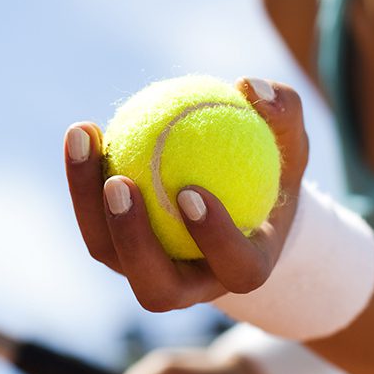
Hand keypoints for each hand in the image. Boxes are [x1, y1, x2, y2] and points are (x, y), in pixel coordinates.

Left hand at [64, 78, 307, 311]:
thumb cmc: (270, 166)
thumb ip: (282, 112)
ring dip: (88, 201)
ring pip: (108, 251)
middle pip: (156, 288)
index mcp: (244, 269)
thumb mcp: (290, 138)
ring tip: (86, 139)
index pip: (235, 267)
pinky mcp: (116, 249)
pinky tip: (85, 129)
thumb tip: (251, 85)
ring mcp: (147, 271)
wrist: (239, 195)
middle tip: (118, 182)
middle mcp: (192, 285)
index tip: (190, 190)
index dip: (214, 238)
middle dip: (132, 241)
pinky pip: (92, 217)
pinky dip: (83, 176)